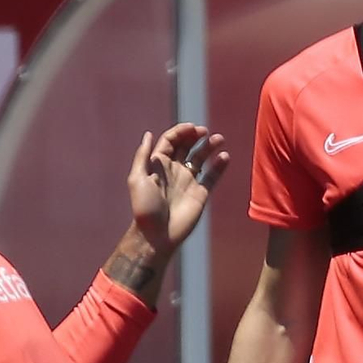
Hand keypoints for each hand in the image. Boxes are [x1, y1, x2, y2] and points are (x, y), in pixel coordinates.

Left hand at [129, 123, 228, 256]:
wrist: (157, 235)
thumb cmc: (144, 207)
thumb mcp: (137, 179)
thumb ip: (142, 155)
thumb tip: (148, 134)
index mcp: (158, 164)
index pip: (171, 141)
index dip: (181, 131)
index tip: (193, 127)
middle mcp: (174, 170)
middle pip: (187, 146)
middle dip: (196, 136)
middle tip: (205, 131)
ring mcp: (188, 181)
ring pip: (201, 158)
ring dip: (210, 147)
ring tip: (219, 139)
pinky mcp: (200, 193)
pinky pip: (212, 176)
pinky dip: (219, 166)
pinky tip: (224, 157)